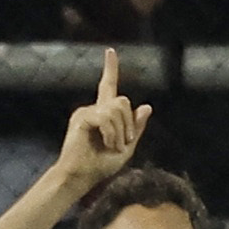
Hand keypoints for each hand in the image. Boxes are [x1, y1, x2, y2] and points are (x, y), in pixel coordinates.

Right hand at [53, 47, 150, 186]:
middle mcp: (94, 108)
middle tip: (123, 143)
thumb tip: (147, 106)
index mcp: (105, 114)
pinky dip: (111, 134)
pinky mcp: (82, 117)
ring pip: (116, 109)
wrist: (82, 176)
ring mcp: (86, 111)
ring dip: (120, 131)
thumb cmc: (101, 165)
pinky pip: (106, 118)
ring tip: (112, 146)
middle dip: (129, 124)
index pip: (109, 86)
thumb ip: (136, 128)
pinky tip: (106, 144)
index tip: (110, 51)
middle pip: (122, 101)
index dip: (111, 68)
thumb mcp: (127, 147)